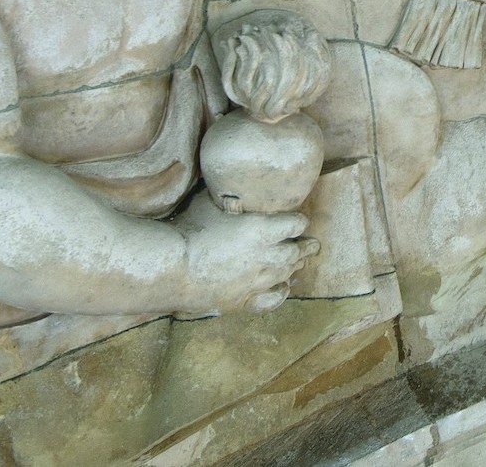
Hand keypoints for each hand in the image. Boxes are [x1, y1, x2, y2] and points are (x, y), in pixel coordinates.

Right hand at [177, 200, 319, 314]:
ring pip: (286, 273)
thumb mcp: (212, 203)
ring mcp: (256, 281)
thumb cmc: (190, 230)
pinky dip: (281, 293)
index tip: (297, 220)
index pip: (295, 224)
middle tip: (312, 244)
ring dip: (294, 266)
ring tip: (299, 261)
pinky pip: (272, 299)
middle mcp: (266, 256)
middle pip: (295, 251)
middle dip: (305, 246)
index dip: (297, 221)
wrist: (172, 268)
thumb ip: (231, 199)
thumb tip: (234, 186)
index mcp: (262, 230)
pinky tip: (283, 288)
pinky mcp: (243, 300)